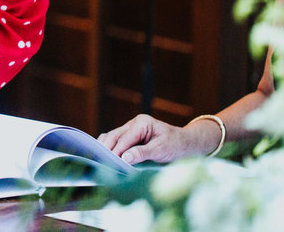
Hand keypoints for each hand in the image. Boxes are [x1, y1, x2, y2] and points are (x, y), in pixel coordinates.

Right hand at [97, 114, 214, 164]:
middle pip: (115, 135)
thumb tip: (124, 158)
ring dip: (106, 147)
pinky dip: (110, 147)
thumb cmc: (175, 145)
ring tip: (98, 159)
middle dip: (106, 148)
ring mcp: (131, 129)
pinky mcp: (130, 136)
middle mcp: (134, 124)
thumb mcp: (161, 150)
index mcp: (142, 123)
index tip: (107, 162)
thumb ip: (142, 153)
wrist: (185, 144)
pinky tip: (105, 156)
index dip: (115, 150)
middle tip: (98, 161)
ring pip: (113, 137)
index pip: (124, 138)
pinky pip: (116, 140)